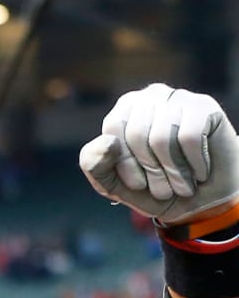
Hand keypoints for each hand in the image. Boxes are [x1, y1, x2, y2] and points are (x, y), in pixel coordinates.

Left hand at [79, 83, 238, 234]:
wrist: (199, 201)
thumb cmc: (153, 189)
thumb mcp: (112, 185)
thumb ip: (93, 164)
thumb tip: (107, 142)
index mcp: (124, 109)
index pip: (113, 128)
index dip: (124, 163)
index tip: (137, 184)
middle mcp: (151, 96)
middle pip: (136, 134)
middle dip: (149, 171)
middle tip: (162, 188)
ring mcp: (179, 98)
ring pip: (162, 138)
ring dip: (172, 172)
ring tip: (181, 184)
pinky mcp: (205, 106)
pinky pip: (189, 137)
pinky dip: (193, 165)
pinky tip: (199, 173)